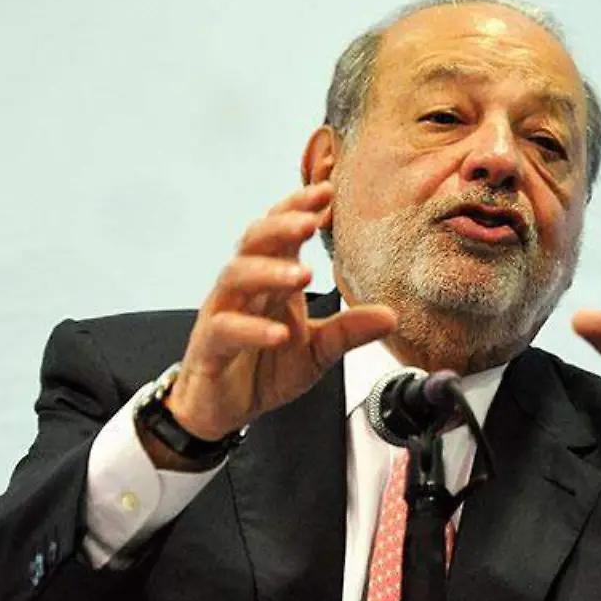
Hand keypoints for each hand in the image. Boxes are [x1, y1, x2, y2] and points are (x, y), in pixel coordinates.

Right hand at [152, 183, 396, 466]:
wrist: (222, 408)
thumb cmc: (264, 368)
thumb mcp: (317, 351)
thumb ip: (349, 331)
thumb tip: (391, 315)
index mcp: (272, 282)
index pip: (280, 232)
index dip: (299, 209)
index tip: (327, 192)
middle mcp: (245, 290)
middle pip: (254, 242)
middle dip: (281, 226)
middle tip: (310, 222)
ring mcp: (224, 314)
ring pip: (236, 277)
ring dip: (269, 272)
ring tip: (301, 275)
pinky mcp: (210, 346)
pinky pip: (226, 329)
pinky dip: (253, 329)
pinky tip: (279, 334)